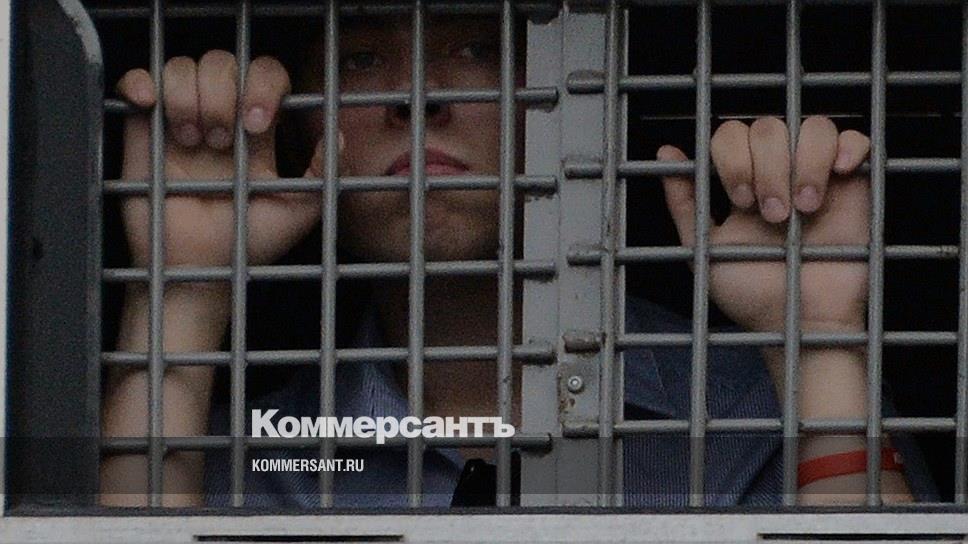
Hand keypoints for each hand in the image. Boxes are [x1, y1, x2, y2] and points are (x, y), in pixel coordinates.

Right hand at [117, 50, 335, 267]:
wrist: (196, 270)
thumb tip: (337, 133)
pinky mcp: (143, 131)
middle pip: (224, 63)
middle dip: (223, 94)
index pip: (266, 75)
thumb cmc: (247, 244)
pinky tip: (149, 105)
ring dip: (187, 95)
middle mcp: (221, 118)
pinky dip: (140, 82)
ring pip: (183, 66)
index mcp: (258, 131)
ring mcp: (181, 121)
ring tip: (190, 141)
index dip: (263, 86)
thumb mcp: (299, 211)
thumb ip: (322, 172)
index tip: (256, 126)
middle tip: (220, 143)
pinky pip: (137, 80)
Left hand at [658, 116, 870, 332]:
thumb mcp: (704, 248)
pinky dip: (848, 147)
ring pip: (812, 126)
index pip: (731, 134)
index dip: (732, 158)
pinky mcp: (855, 184)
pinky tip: (840, 173)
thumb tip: (666, 151)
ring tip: (805, 209)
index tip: (741, 203)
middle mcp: (778, 170)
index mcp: (742, 180)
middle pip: (768, 126)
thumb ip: (684, 203)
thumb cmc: (750, 293)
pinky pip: (855, 138)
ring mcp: (817, 173)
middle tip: (773, 215)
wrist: (799, 322)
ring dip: (805, 162)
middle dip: (767, 167)